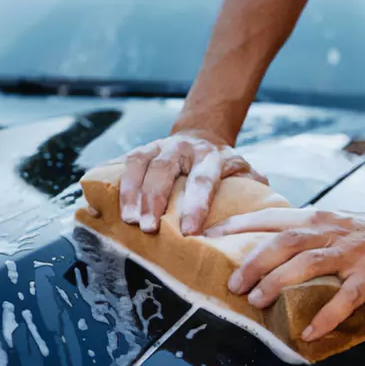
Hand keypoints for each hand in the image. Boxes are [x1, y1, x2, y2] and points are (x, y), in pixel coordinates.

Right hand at [119, 132, 266, 234]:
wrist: (202, 135)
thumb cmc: (223, 166)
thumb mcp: (244, 171)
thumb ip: (254, 189)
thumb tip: (261, 216)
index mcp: (210, 156)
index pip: (202, 180)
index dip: (195, 204)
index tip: (189, 230)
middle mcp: (182, 148)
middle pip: (164, 171)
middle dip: (154, 200)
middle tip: (148, 229)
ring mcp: (157, 146)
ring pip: (139, 164)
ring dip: (130, 192)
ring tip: (128, 220)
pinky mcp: (140, 151)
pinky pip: (121, 162)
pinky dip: (112, 181)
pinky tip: (103, 200)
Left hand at [205, 209, 364, 340]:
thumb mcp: (333, 226)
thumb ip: (302, 234)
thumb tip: (262, 249)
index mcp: (317, 219)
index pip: (272, 218)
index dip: (239, 225)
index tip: (208, 234)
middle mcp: (330, 231)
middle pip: (285, 242)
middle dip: (255, 262)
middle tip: (233, 283)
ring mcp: (351, 253)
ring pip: (309, 264)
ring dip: (279, 283)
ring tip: (257, 301)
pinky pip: (346, 297)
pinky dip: (327, 315)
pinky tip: (310, 332)